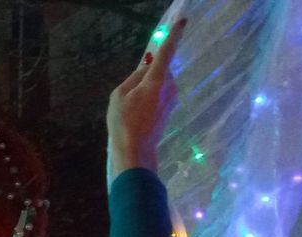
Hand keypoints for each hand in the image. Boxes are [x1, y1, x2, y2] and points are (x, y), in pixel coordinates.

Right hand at [107, 17, 184, 176]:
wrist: (135, 150)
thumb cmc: (123, 122)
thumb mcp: (118, 95)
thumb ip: (134, 77)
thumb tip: (146, 68)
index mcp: (156, 79)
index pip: (166, 52)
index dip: (173, 35)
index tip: (183, 21)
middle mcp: (170, 86)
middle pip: (159, 69)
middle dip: (146, 74)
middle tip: (128, 94)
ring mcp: (172, 98)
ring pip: (158, 82)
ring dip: (146, 88)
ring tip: (130, 108)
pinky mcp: (170, 107)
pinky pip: (159, 93)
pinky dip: (148, 97)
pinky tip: (137, 113)